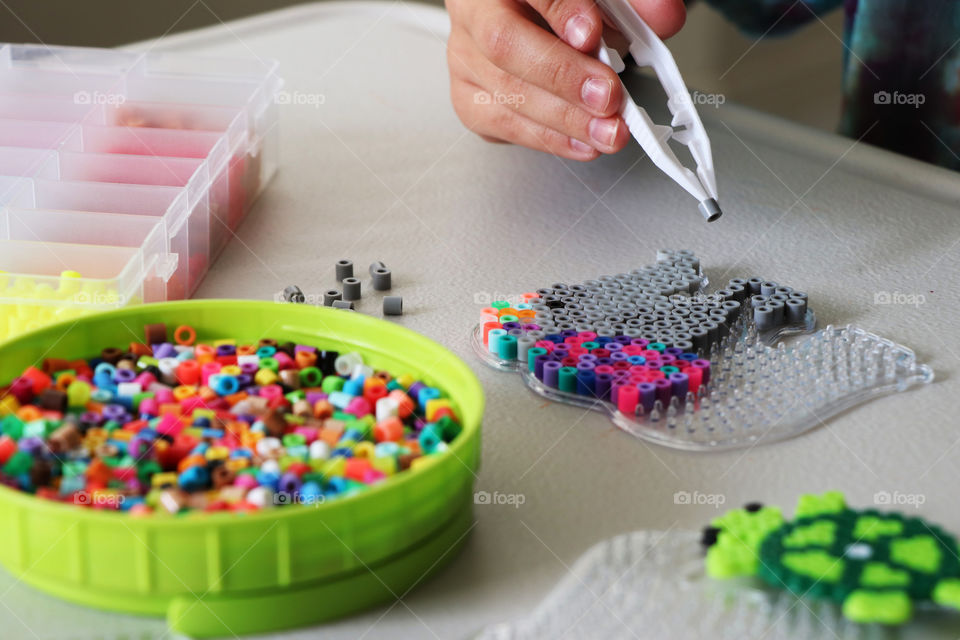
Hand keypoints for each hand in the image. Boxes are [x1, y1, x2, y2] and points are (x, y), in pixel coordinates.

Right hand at [446, 0, 685, 160]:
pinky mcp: (469, 98)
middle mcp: (474, 13)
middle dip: (563, 76)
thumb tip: (664, 18)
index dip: (561, 10)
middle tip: (608, 96)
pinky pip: (502, 125)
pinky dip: (548, 139)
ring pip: (504, 93)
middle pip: (504, 44)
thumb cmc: (565, 6)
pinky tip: (582, 143)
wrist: (539, 20)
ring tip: (608, 131)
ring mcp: (465, 57)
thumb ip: (634, 0)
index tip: (591, 33)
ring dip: (565, 121)